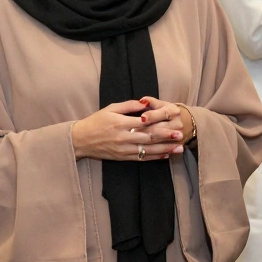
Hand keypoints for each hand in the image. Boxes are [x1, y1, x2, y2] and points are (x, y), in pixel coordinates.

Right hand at [70, 99, 185, 161]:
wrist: (80, 140)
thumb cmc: (95, 122)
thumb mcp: (110, 108)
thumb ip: (128, 106)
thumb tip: (146, 102)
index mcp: (121, 123)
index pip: (145, 120)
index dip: (161, 117)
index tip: (173, 114)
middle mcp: (123, 137)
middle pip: (149, 136)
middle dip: (167, 135)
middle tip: (180, 133)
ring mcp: (123, 149)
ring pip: (148, 150)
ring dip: (165, 149)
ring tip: (179, 147)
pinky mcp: (122, 157)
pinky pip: (141, 158)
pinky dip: (154, 157)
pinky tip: (166, 155)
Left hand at [132, 96, 192, 144]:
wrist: (188, 123)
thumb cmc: (169, 112)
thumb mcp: (163, 104)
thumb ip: (152, 102)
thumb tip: (142, 100)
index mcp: (173, 111)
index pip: (162, 113)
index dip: (151, 116)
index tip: (141, 118)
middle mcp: (177, 124)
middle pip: (160, 129)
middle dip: (145, 131)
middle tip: (132, 132)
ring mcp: (178, 136)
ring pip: (160, 140)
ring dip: (146, 142)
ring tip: (134, 141)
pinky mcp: (177, 146)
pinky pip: (163, 150)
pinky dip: (153, 151)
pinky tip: (142, 150)